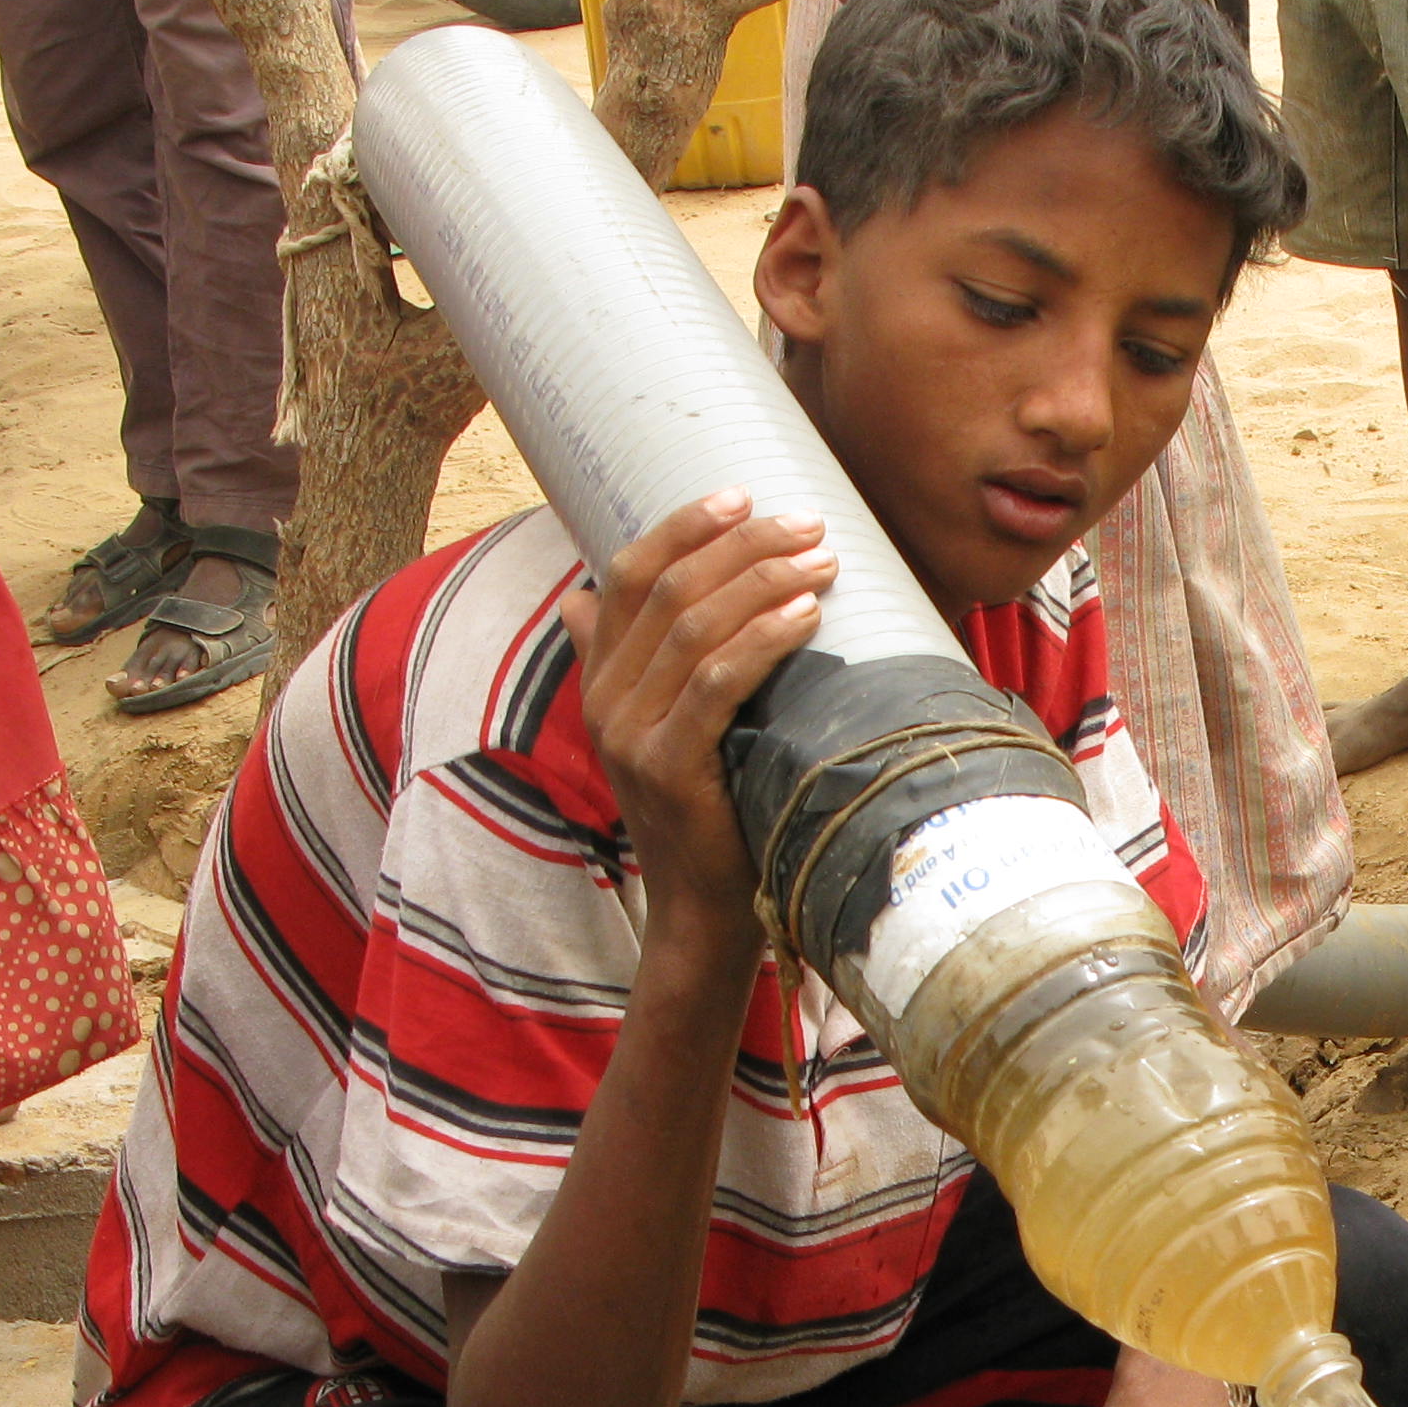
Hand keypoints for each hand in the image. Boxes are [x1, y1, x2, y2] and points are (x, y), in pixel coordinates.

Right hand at [558, 492, 834, 925]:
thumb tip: (586, 600)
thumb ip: (641, 665)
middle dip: (741, 545)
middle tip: (807, 524)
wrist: (704, 910)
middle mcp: (606, 700)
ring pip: (694, 628)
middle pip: (668, 591)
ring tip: (821, 560)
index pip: (628, 575)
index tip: (741, 496)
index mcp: (603, 679)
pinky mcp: (667, 767)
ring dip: (763, 582)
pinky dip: (764, 638)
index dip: (682, 528)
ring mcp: (631, 734)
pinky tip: (806, 614)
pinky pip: (717, 682)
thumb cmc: (711, 811)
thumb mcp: (667, 729)